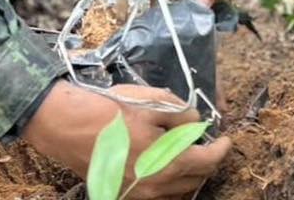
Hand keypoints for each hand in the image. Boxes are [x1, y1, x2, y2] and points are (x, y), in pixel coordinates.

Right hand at [22, 82, 230, 198]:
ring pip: (177, 192)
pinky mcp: (122, 194)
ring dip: (188, 175)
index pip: (208, 161)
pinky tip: (163, 167)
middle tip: (207, 144)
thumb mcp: (154, 102)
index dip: (221, 149)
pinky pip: (157, 195)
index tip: (226, 139)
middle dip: (206, 162)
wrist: (67, 125)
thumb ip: (182, 114)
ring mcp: (139, 195)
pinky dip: (168, 184)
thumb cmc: (111, 111)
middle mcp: (157, 187)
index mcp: (170, 164)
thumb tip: (196, 122)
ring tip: (187, 155)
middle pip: (195, 180)